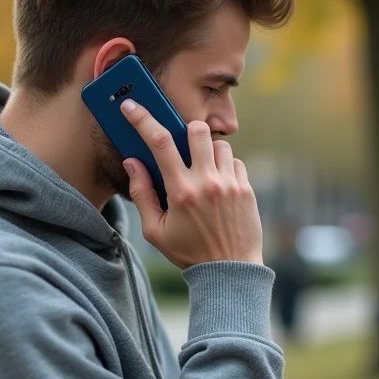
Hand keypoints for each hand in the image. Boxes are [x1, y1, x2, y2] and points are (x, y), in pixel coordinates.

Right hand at [121, 100, 262, 267]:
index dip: (143, 119)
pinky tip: (219, 187)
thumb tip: (133, 162)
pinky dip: (225, 168)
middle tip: (183, 149)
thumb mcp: (155, 231)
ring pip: (219, 144)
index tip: (132, 106)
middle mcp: (207, 183)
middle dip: (187, 132)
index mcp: (181, 192)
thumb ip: (142, 194)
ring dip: (208, 152)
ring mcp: (230, 184)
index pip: (160, 143)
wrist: (230, 272)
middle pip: (197, 130)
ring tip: (203, 174)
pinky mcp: (247, 189)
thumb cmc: (189, 253)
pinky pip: (235, 162)